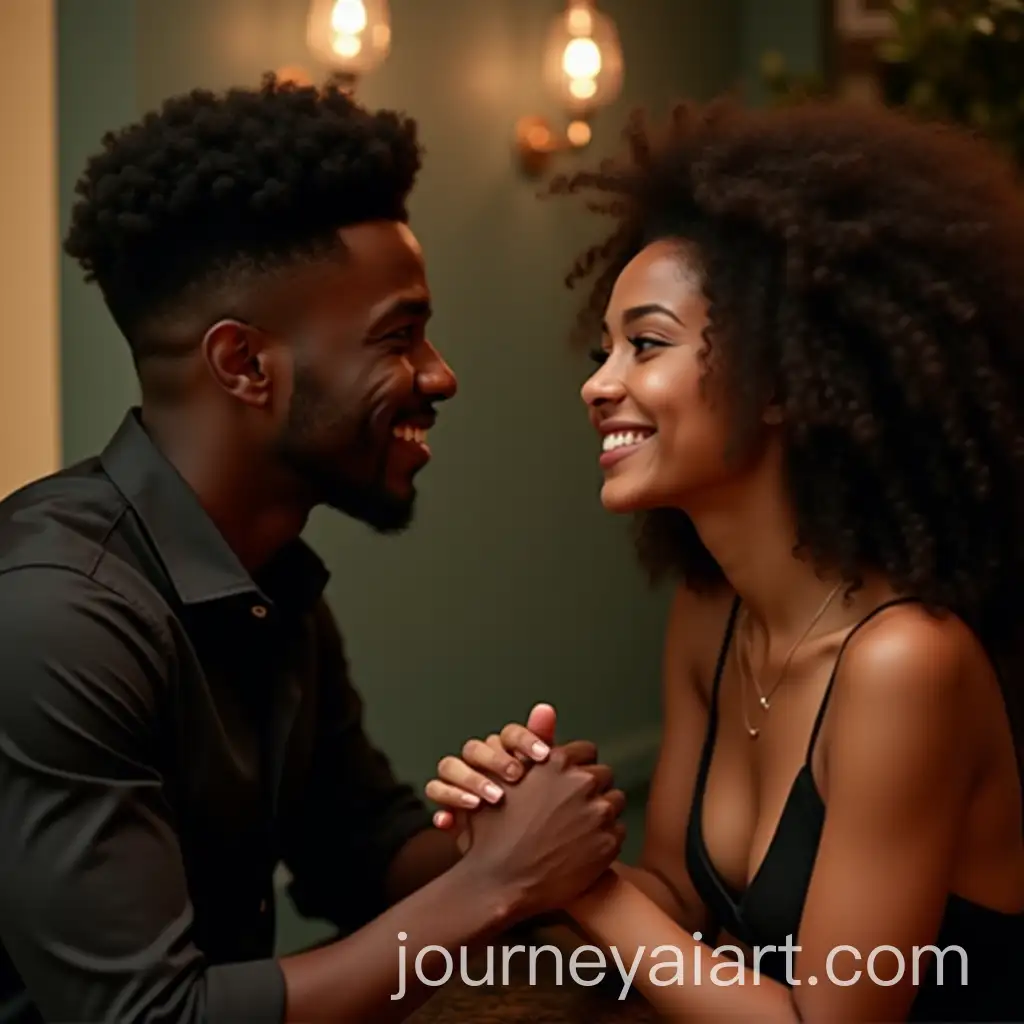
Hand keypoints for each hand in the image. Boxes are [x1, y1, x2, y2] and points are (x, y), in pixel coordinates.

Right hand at [427, 704, 559, 829]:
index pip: (508, 734)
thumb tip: (545, 709)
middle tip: (515, 775)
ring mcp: (459, 779)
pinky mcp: (447, 803)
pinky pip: (436, 796)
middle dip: (494, 760)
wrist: (515, 838)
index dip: (524, 740)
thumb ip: (542, 741)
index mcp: (504, 749)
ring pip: (449, 767)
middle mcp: (477, 759)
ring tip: (491, 798)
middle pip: (475, 748)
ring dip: (468, 780)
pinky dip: (442, 807)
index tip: (543, 754)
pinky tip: (452, 821)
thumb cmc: (527, 797)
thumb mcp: (540, 774)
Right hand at [458, 746, 626, 920]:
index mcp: (557, 762)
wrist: (499, 882)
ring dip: (601, 811)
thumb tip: (546, 707)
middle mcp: (581, 783)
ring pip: (615, 801)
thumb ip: (531, 740)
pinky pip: (618, 831)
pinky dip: (604, 838)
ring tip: (577, 828)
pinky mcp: (608, 844)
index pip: (586, 751)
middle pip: (603, 775)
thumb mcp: (505, 777)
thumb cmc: (495, 830)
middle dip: (591, 788)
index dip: (577, 766)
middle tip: (572, 808)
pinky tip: (582, 848)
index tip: (568, 781)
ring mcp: (597, 814)